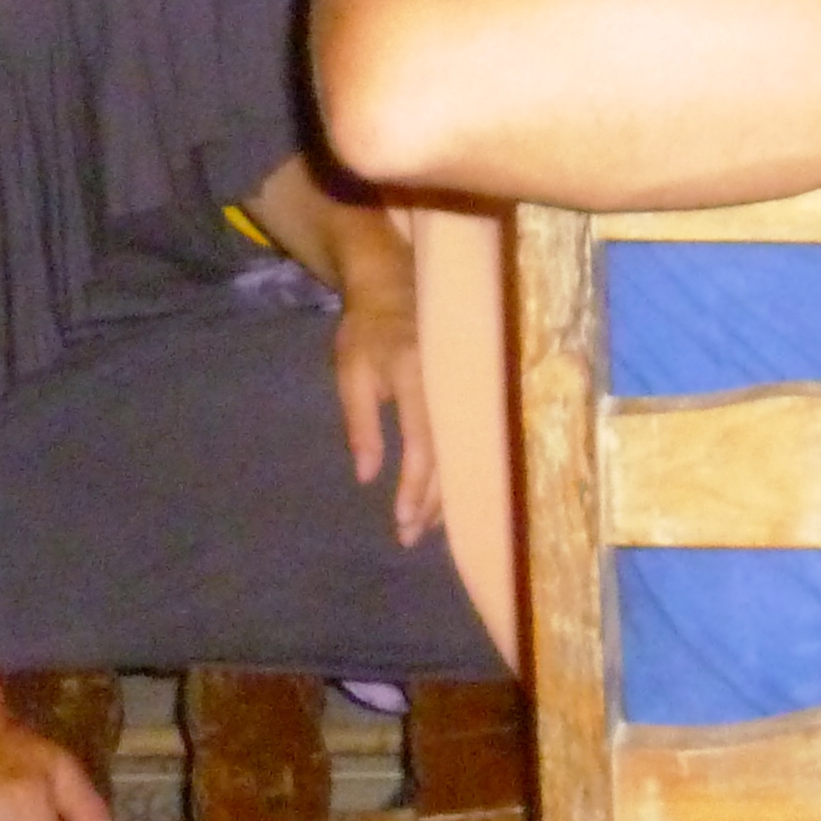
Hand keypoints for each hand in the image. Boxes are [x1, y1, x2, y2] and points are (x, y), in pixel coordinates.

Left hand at [331, 275, 444, 544]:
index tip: (401, 522)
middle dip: (430, 502)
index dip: (414, 487)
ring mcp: (464, 385)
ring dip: (444, 492)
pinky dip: (454, 468)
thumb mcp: (351, 375)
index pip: (422, 444)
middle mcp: (449, 384)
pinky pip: (465, 436)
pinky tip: (444, 493)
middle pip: (448, 455)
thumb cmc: (367, 331)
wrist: (396, 283)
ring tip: (425, 526)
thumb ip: (362, 424)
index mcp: (418, 377)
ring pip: (462, 450)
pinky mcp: (468, 388)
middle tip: (409, 536)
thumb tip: (367, 476)